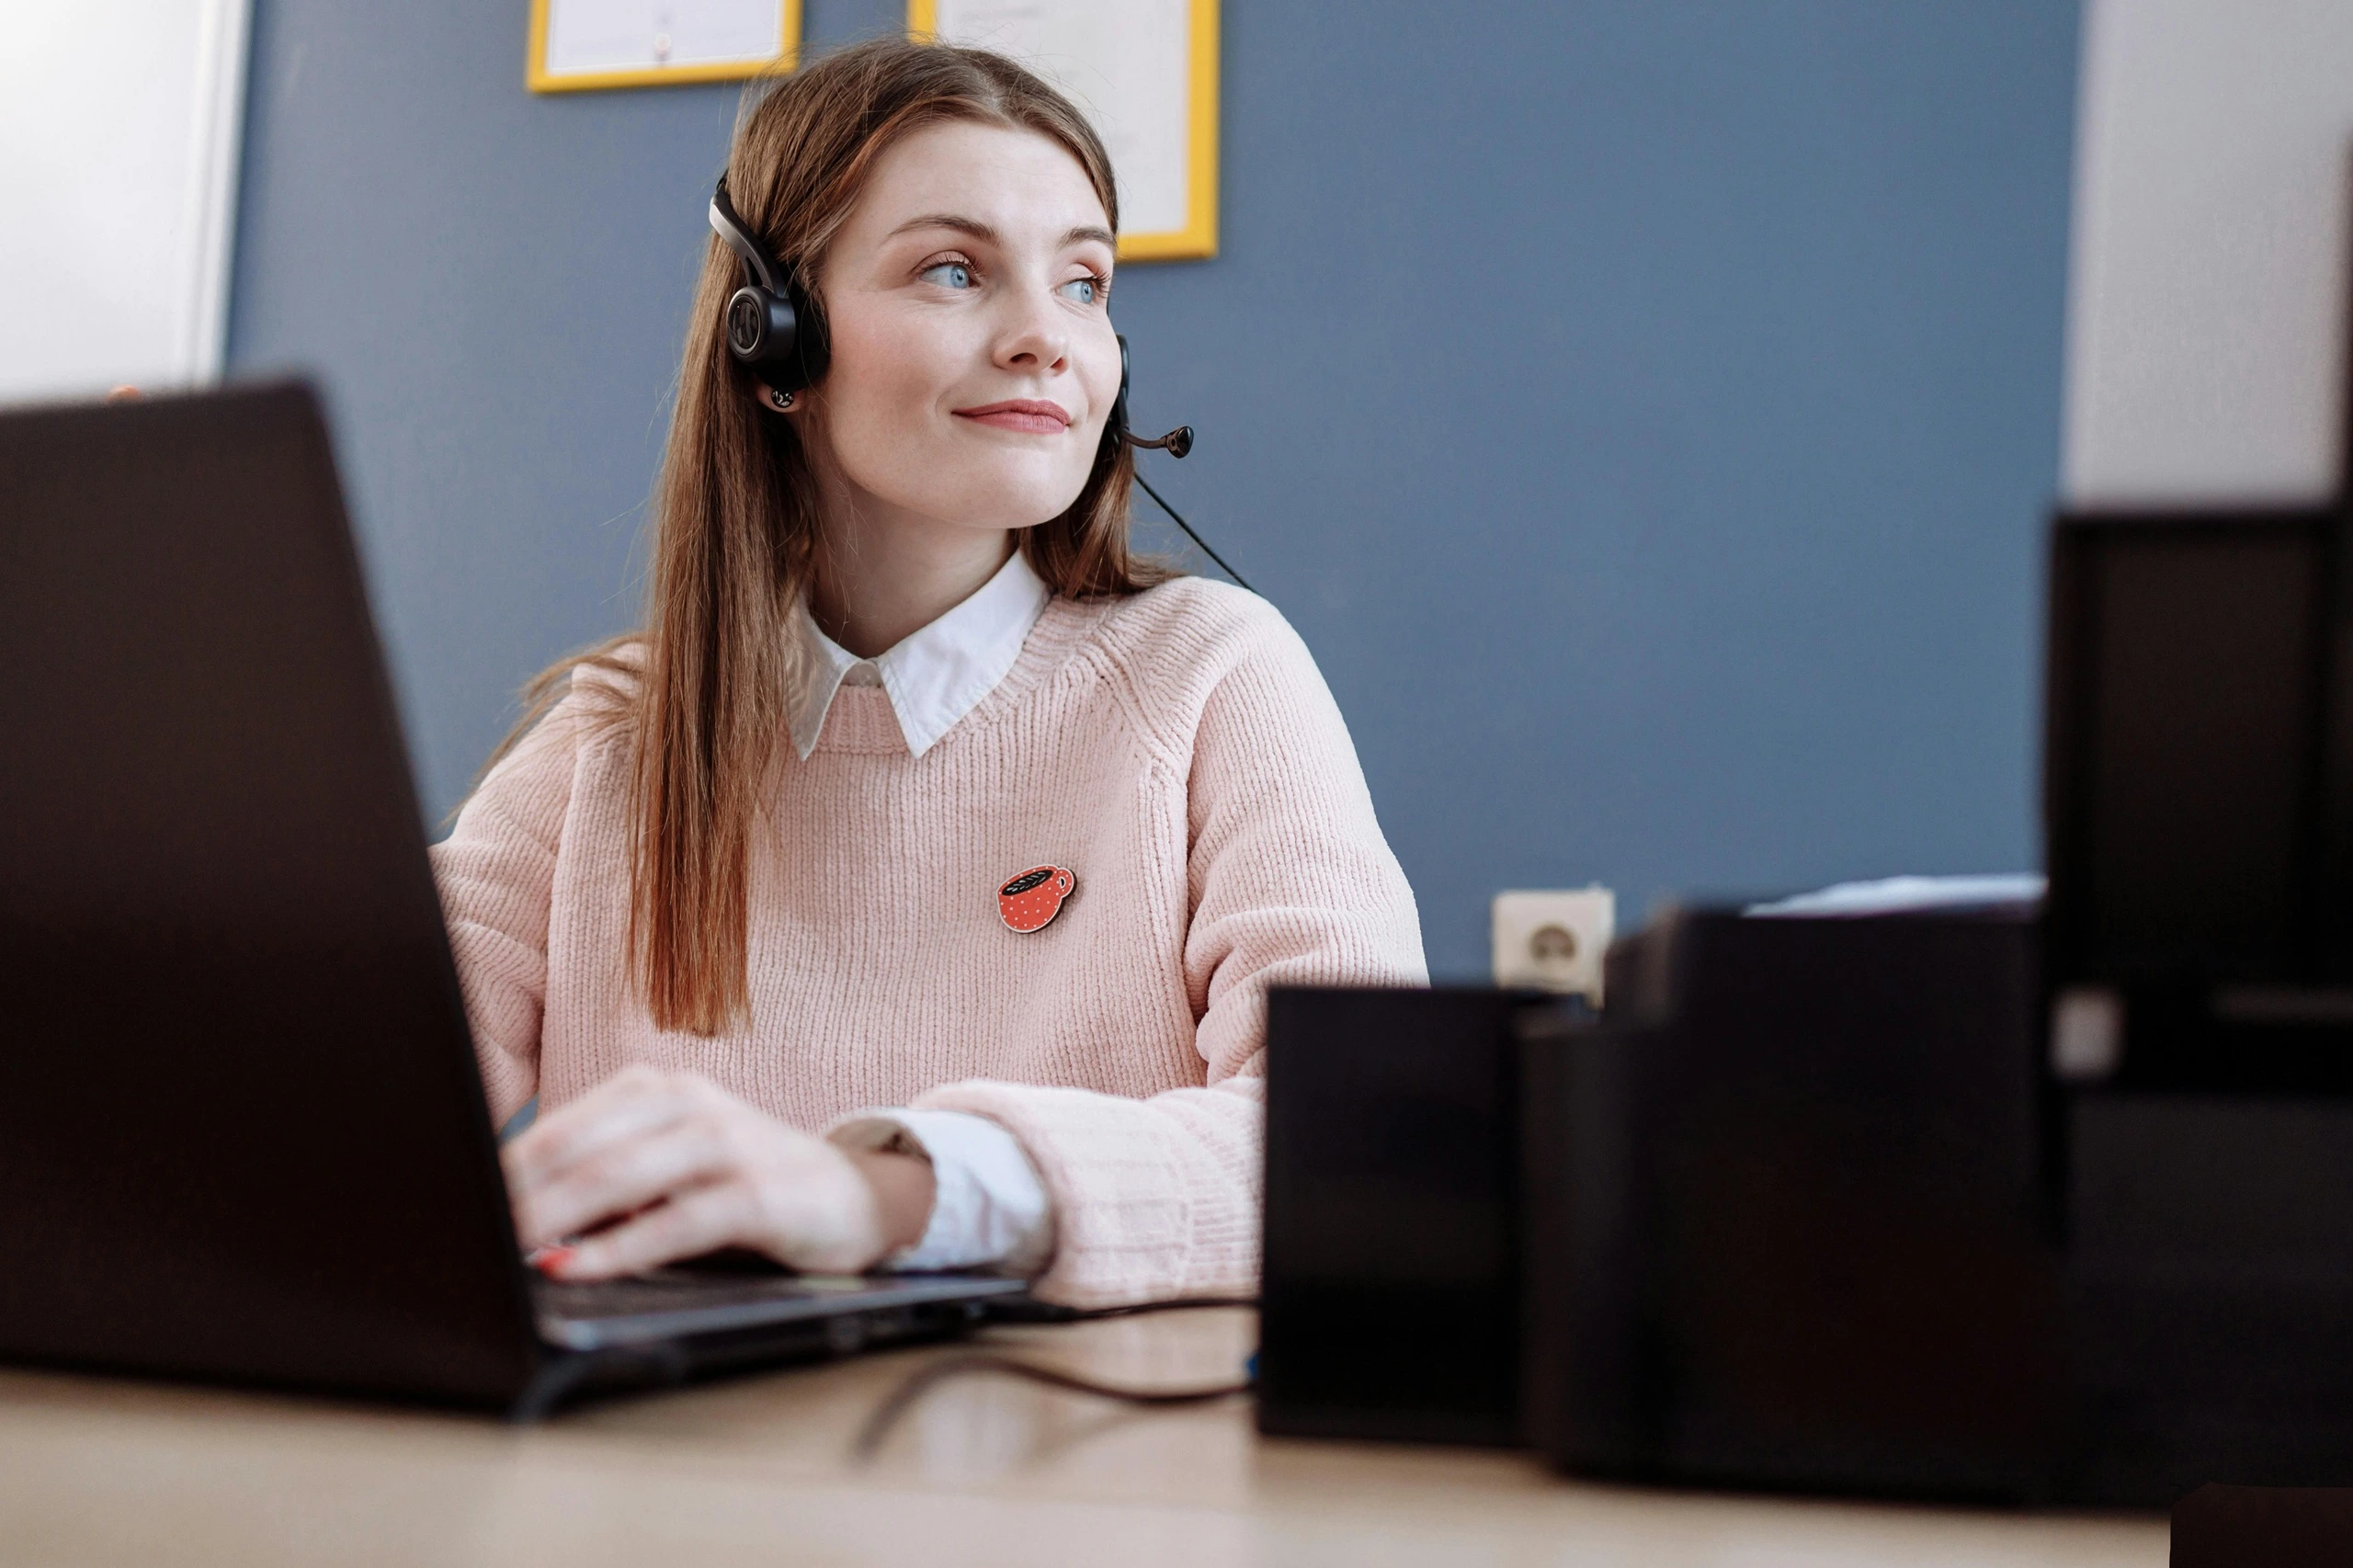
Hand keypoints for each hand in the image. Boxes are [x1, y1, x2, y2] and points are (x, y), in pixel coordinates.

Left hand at [502, 1066, 935, 1280]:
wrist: (856, 1195)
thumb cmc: (745, 1185)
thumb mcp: (670, 1169)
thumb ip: (604, 1180)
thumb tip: (512, 1214)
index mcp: (656, 1090)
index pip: (561, 1129)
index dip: (502, 1169)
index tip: (451, 1205)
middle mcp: (689, 1103)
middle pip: (581, 1149)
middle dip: (516, 1195)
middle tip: (463, 1232)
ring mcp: (726, 1143)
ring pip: (620, 1177)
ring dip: (553, 1217)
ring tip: (504, 1246)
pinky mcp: (757, 1193)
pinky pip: (675, 1221)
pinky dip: (618, 1248)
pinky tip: (575, 1267)